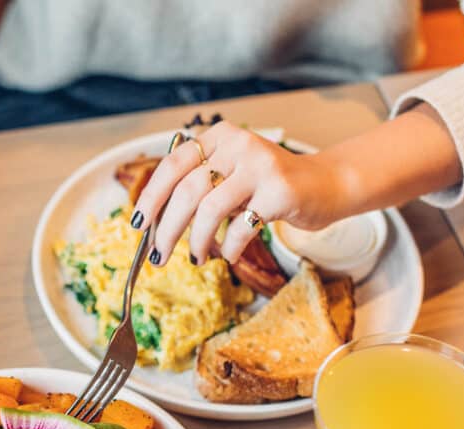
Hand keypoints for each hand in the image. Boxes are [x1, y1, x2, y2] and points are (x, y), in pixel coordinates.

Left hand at [132, 122, 352, 262]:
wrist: (326, 184)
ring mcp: (260, 166)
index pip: (173, 165)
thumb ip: (201, 187)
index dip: (151, 196)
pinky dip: (229, 247)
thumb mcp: (231, 176)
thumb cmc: (270, 186)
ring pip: (209, 209)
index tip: (137, 224)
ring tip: (197, 257)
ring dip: (197, 241)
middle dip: (167, 229)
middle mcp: (238, 145)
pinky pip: (241, 226)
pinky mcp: (280, 191)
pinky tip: (229, 254)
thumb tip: (157, 224)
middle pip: (187, 190)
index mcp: (220, 137)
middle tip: (159, 256)